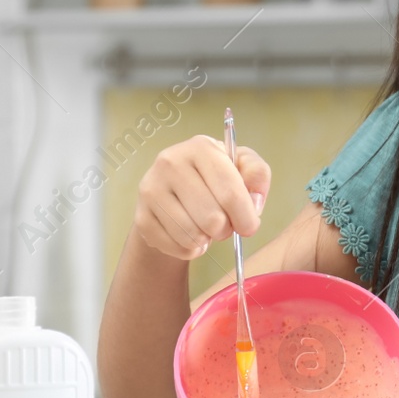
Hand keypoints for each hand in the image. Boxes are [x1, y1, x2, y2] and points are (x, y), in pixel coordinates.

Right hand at [134, 135, 269, 260]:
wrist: (176, 188)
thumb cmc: (215, 177)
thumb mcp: (242, 166)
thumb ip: (257, 176)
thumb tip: (254, 201)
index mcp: (201, 148)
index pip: (230, 192)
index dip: (245, 216)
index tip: (250, 226)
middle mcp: (170, 163)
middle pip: (211, 218)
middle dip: (226, 229)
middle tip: (225, 224)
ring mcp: (151, 189)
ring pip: (192, 236)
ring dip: (207, 239)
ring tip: (207, 228)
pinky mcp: (141, 216)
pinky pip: (176, 247)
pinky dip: (190, 249)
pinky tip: (191, 235)